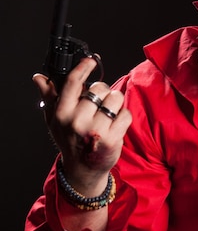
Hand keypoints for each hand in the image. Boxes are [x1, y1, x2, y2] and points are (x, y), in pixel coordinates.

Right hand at [33, 57, 131, 195]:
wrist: (83, 169)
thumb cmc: (69, 140)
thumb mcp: (55, 119)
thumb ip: (49, 97)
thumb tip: (39, 78)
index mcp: (62, 113)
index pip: (73, 82)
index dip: (84, 67)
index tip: (91, 60)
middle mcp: (77, 121)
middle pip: (100, 88)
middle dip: (103, 92)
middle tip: (99, 104)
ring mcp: (95, 130)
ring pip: (115, 98)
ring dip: (115, 103)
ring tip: (107, 115)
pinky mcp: (111, 139)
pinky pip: (125, 114)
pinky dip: (123, 117)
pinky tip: (115, 125)